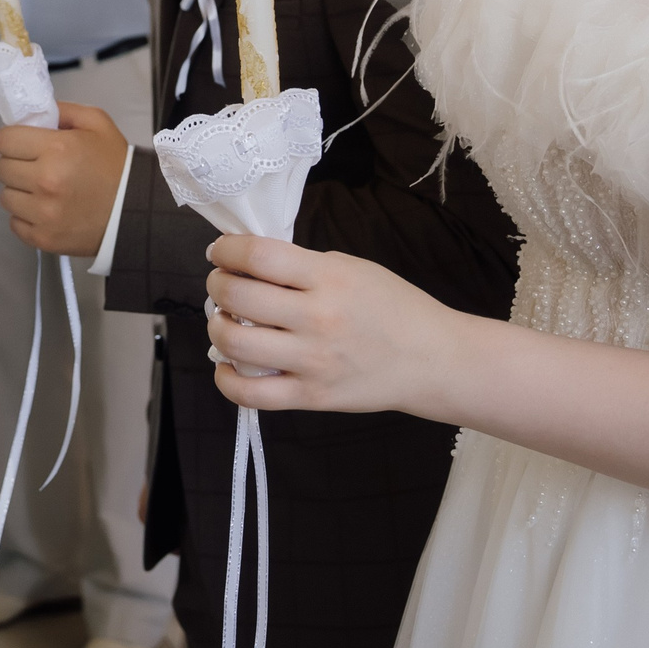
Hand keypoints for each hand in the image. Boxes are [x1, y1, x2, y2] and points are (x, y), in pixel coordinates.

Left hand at [0, 103, 130, 256]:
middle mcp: (45, 181)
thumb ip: (62, 111)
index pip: (4, 140)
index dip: (13, 139)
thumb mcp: (97, 123)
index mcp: (57, 149)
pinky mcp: (43, 238)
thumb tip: (33, 114)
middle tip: (36, 166)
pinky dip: (26, 216)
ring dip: (20, 191)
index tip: (24, 144)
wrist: (134, 211)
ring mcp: (42, 213)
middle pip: (1, 168)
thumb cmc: (115, 165)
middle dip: (16, 163)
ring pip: (6, 197)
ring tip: (42, 190)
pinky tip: (46, 210)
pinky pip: (15, 223)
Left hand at [204, 234, 462, 415]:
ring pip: (235, 344)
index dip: (225, 250)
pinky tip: (229, 364)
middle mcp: (317, 318)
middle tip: (221, 285)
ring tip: (225, 321)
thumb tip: (252, 264)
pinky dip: (226, 378)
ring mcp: (313, 361)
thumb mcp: (354, 268)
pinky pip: (250, 394)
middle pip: (238, 296)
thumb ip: (304, 265)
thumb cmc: (394, 308)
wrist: (431, 360)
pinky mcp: (311, 397)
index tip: (219, 252)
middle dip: (217, 285)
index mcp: (329, 278)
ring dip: (217, 327)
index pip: (258, 256)